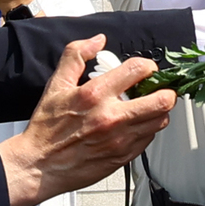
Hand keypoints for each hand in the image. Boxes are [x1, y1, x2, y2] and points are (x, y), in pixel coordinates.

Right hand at [0, 34, 175, 205]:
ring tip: (146, 107)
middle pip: (162, 100)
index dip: (148, 66)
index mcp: (95, 95)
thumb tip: (97, 40)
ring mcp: (120, 139)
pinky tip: (134, 125)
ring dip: (158, 111)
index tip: (145, 69)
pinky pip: (149, 139)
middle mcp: (111, 117)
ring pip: (160, 120)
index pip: (138, 70)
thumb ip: (76, 55)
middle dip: (164, 90)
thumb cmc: (47, 128)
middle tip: (157, 89)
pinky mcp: (123, 157)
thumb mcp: (56, 85)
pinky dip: (147, 129)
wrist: (40, 165)